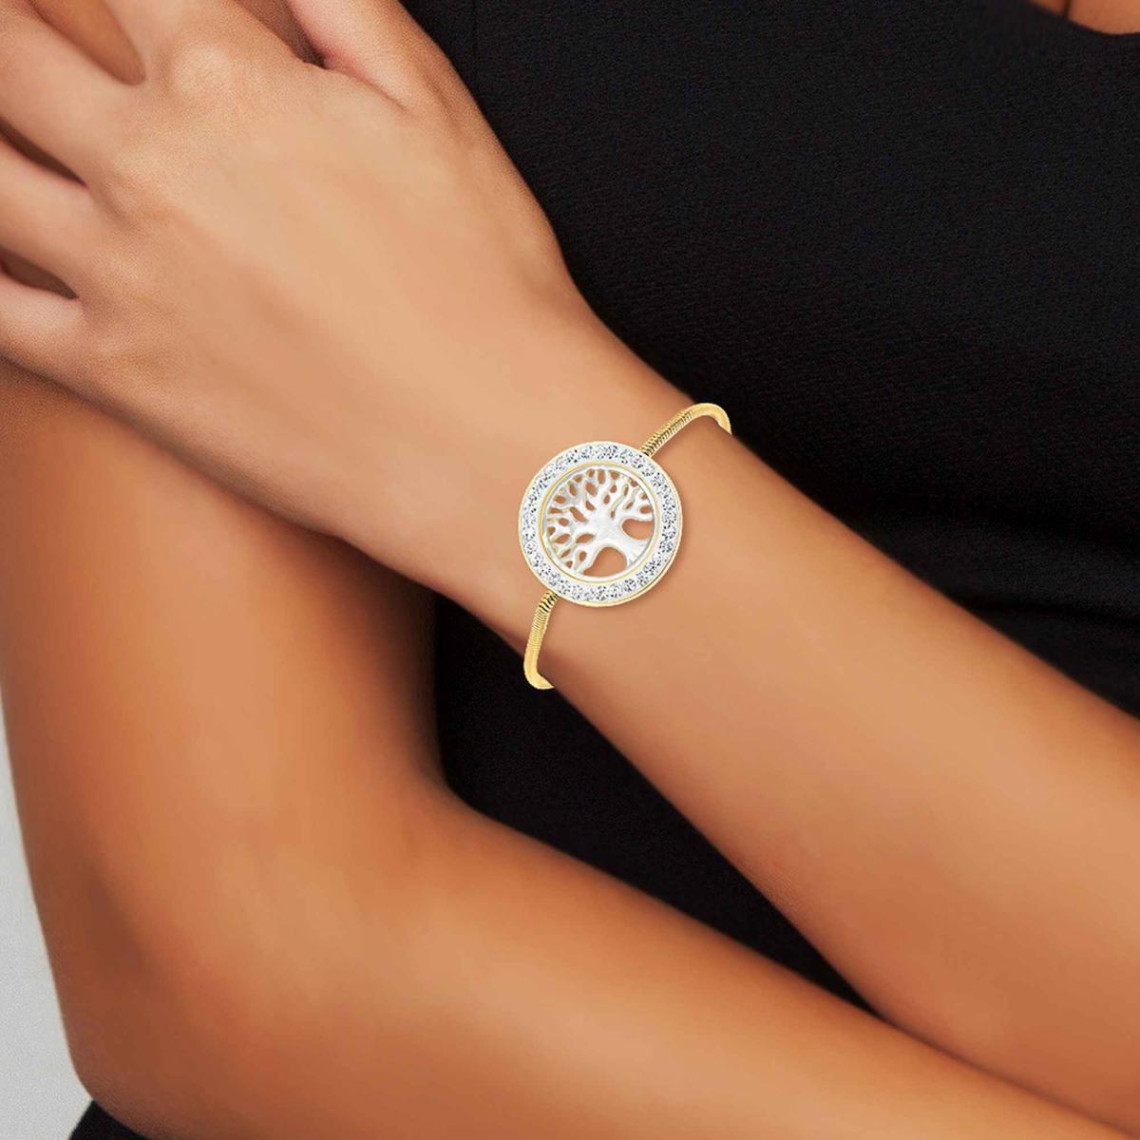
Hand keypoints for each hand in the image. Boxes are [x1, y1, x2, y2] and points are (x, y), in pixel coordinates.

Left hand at [0, 0, 678, 615]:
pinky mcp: (117, 375)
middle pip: (9, 54)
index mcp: (233, 84)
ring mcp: (121, 273)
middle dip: (3, 31)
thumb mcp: (438, 112)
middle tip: (10, 35)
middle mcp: (151, 164)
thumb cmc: (485, 289)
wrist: (485, 444)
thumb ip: (342, 10)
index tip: (105, 2)